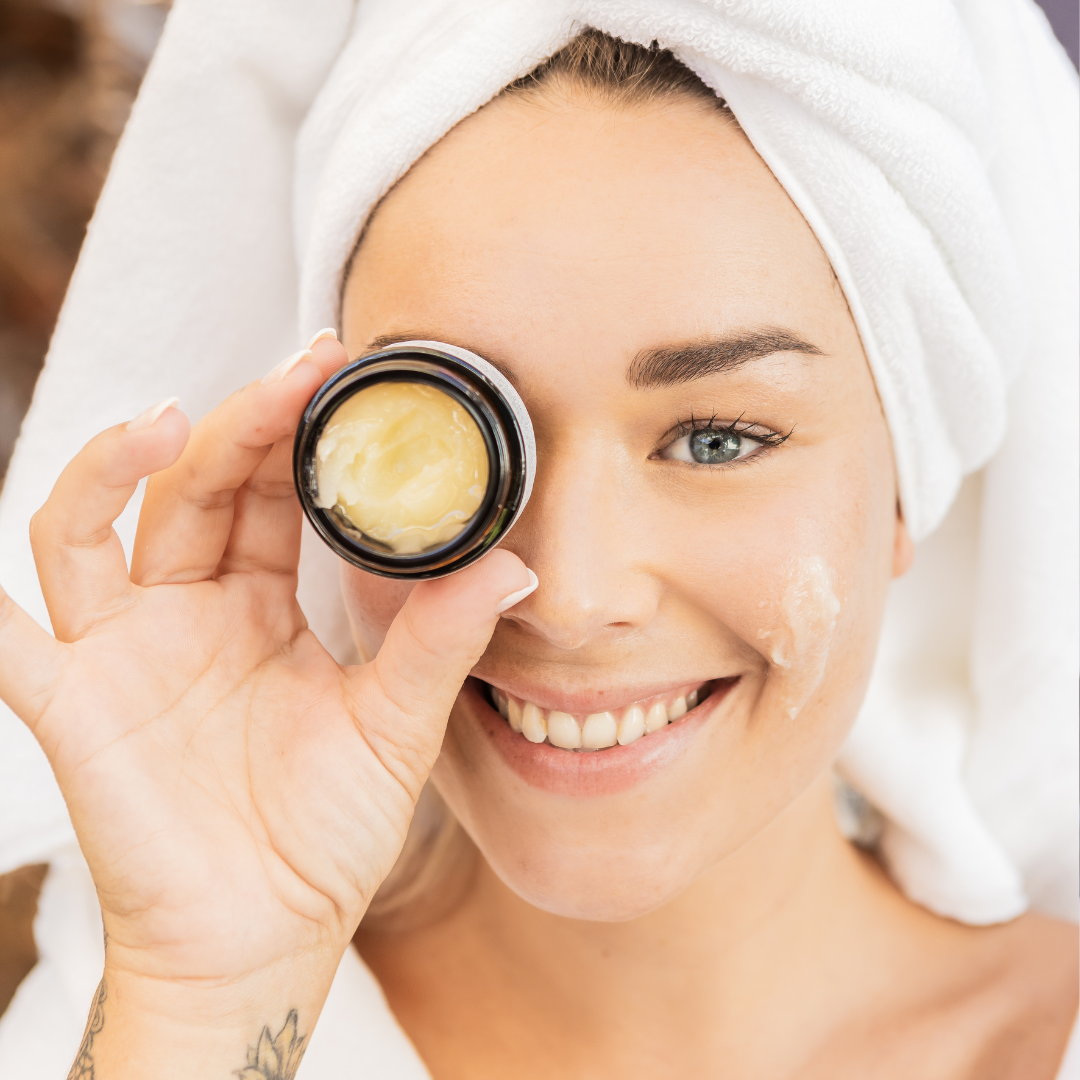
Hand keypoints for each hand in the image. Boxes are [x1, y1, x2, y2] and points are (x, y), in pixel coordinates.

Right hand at [0, 336, 532, 1072]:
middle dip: (238, 426)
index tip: (340, 370)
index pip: (270, 493)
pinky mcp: (77, 709)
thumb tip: (514, 566)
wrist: (269, 933)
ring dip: (113, 469)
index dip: (295, 431)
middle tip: (295, 372)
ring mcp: (125, 652)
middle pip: (191, 489)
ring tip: (166, 420)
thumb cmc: (327, 832)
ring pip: (90, 531)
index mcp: (261, 605)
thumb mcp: (397, 725)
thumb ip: (441, 642)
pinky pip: (13, 647)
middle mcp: (188, 611)